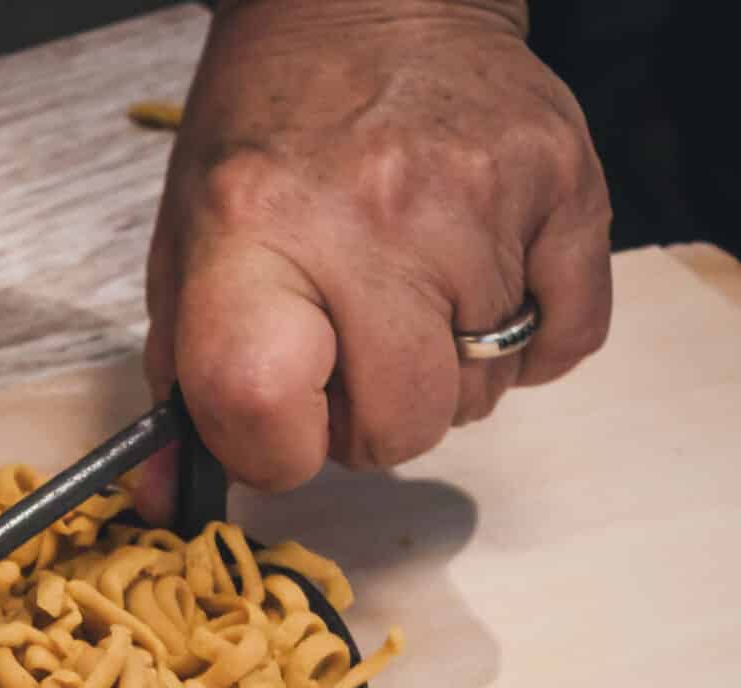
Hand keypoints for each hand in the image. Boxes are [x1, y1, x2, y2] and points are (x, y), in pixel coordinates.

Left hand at [138, 0, 612, 519]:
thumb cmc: (268, 135)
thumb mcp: (189, 246)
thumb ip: (182, 381)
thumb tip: (173, 499)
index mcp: (251, 229)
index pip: (260, 406)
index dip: (272, 449)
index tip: (277, 422)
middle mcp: (370, 214)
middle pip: (401, 424)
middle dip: (370, 421)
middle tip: (350, 357)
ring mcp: (480, 198)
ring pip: (484, 392)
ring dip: (445, 373)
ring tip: (408, 295)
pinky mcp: (565, 183)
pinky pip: (567, 340)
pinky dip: (529, 343)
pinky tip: (479, 290)